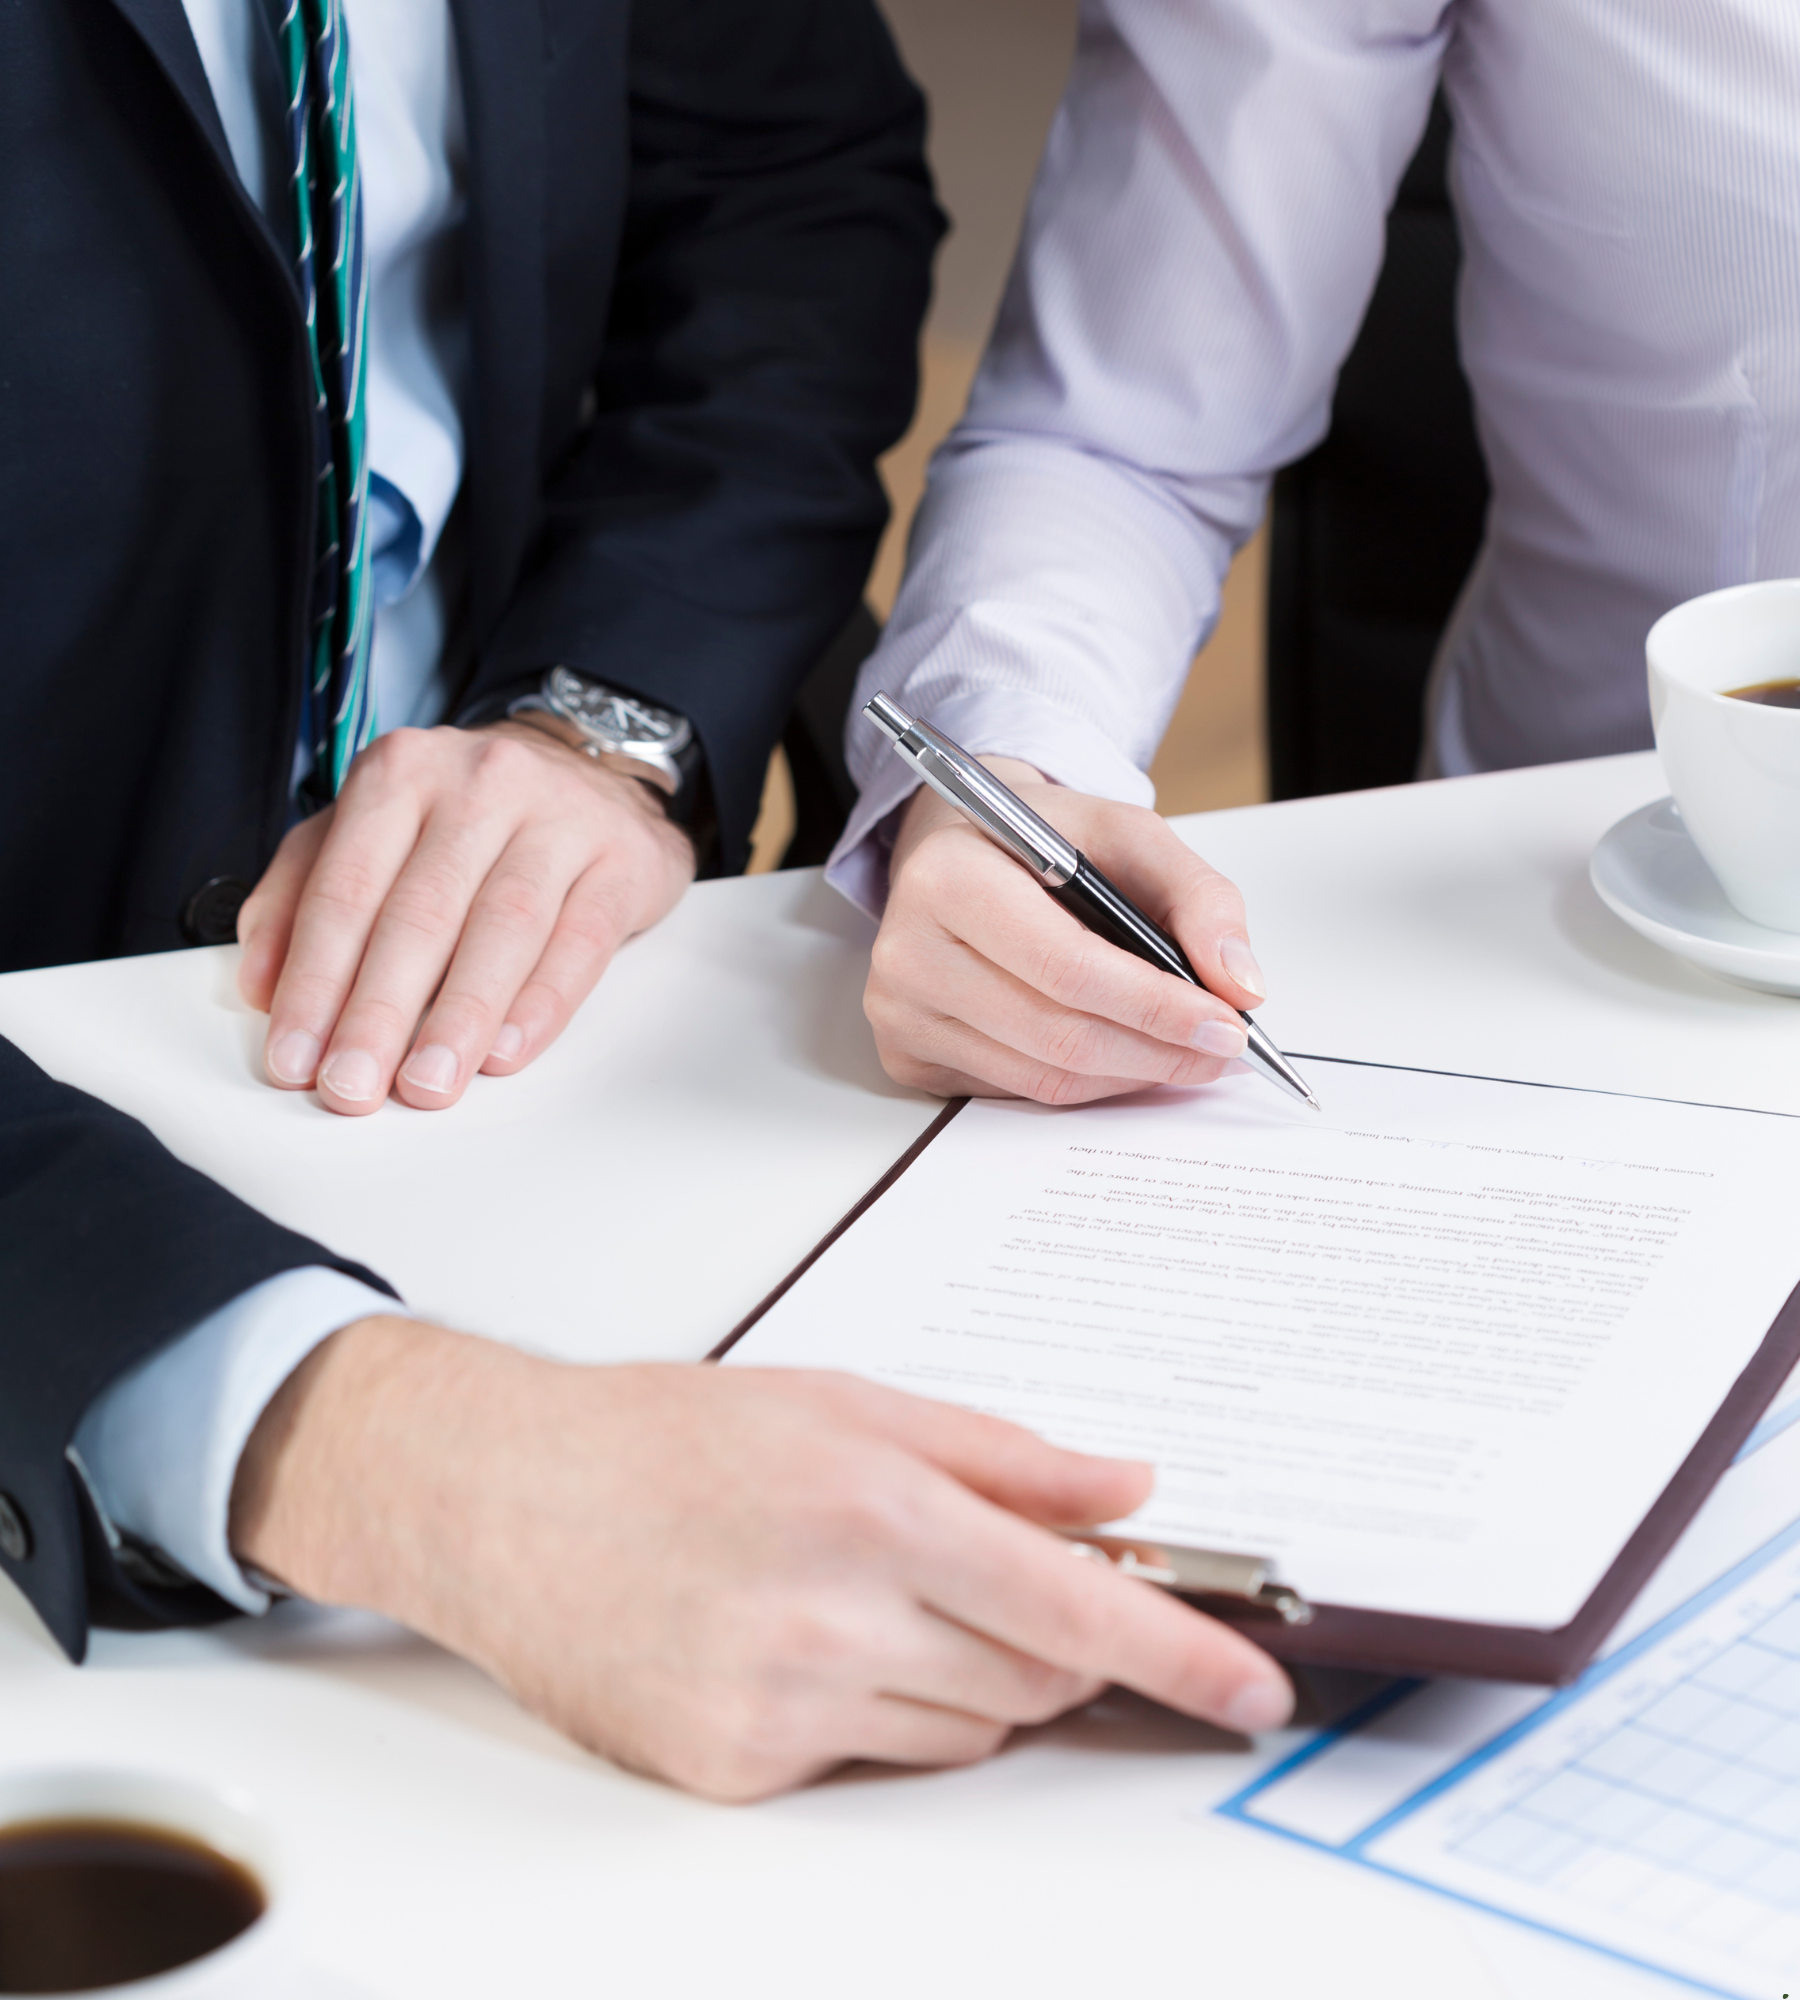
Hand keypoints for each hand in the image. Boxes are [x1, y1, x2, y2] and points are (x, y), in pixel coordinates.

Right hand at [231, 1321, 1293, 1800]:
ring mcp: (779, 1707)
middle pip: (1034, 1682)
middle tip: (997, 1577)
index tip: (1254, 1691)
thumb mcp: (844, 1402)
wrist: (501, 1495)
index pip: (1075, 1610)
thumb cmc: (666, 1434)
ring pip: (965, 1732)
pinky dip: (877, 1710)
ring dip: (967, 1675)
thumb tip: (1125, 1491)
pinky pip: (873, 1762)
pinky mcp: (735, 1772)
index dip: (1183, 1656)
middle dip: (1053, 1641)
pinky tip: (797, 1638)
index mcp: (874, 1507)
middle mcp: (833, 1617)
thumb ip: (1000, 1452)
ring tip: (867, 1591)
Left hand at [236, 722, 695, 1116]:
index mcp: (401, 772)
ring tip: (427, 1083)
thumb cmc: (466, 817)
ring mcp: (560, 816)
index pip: (346, 888)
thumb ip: (302, 894)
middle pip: (421, 912)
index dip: (315, 981)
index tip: (295, 1058)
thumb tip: (262, 986)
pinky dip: (542, 1002)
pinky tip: (507, 1050)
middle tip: (352, 1086)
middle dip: (379, 1012)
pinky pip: (580, 939)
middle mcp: (481, 782)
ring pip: (504, 926)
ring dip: (459, 1017)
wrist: (591, 768)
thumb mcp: (370, 831)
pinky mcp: (623, 859)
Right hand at [868, 759, 1266, 1104]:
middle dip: (1158, 1051)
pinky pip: (1017, 1092)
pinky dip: (1084, 1082)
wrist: (960, 849)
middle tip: (1223, 1048)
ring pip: (1042, 1077)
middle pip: (1057, 1034)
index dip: (1156, 1006)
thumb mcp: (1127, 834)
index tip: (1227, 1022)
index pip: (1067, 967)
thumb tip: (1239, 984)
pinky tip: (1120, 1053)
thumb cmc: (1040, 841)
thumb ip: (1197, 898)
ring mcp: (898, 1012)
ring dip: (1129, 1074)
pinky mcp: (906, 1056)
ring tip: (1184, 1052)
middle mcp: (907, 949)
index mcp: (948, 877)